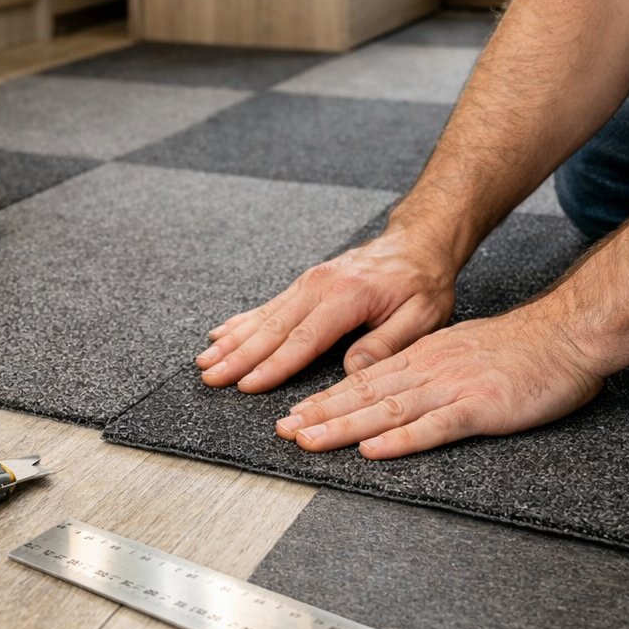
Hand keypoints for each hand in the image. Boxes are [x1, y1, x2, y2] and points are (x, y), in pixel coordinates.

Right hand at [195, 220, 457, 392]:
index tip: (248, 385)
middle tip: (211, 377)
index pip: (304, 338)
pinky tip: (221, 333)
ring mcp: (309, 282)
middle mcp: (321, 285)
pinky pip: (268, 305)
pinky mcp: (305, 284)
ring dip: (232, 340)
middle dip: (239, 355)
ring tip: (205, 361)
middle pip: (274, 328)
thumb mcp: (423, 316)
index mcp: (348, 296)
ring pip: (264, 316)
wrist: (417, 243)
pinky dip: (242, 321)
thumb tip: (353, 371)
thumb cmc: (423, 283)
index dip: (274, 365)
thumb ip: (387, 343)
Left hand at [274, 301, 603, 457]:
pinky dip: (401, 439)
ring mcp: (453, 388)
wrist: (567, 335)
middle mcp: (429, 370)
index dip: (326, 399)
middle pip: (364, 394)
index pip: (365, 380)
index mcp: (425, 358)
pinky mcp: (480, 407)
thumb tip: (398, 387)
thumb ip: (430, 368)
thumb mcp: (463, 350)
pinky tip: (373, 450)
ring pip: (387, 410)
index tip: (295, 414)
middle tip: (283, 431)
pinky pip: (434, 426)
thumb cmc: (523, 349)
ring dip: (344, 427)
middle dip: (320, 414)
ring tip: (309, 441)